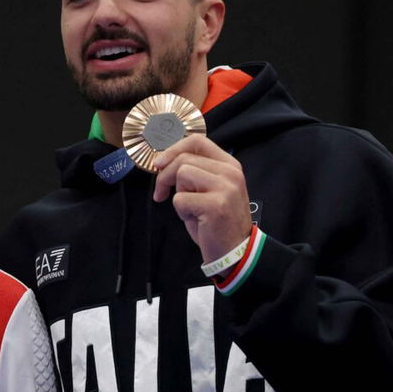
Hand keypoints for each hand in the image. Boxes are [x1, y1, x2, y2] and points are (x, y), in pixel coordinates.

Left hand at [152, 134, 252, 264]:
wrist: (234, 250)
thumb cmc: (215, 220)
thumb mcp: (208, 188)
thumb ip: (195, 170)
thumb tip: (162, 159)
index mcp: (229, 165)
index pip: (197, 141)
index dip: (172, 149)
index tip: (158, 164)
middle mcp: (231, 173)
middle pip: (183, 159)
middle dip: (164, 177)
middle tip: (161, 194)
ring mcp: (226, 188)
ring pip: (182, 175)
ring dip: (178, 195)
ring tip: (191, 209)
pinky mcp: (216, 204)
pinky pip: (180, 199)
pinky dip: (181, 211)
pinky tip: (197, 220)